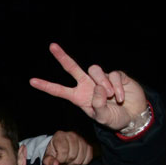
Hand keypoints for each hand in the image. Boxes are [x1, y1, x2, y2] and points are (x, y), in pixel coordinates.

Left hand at [29, 43, 148, 131]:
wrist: (133, 115)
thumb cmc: (114, 118)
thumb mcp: (103, 118)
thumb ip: (98, 105)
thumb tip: (98, 88)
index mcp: (79, 97)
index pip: (59, 90)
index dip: (46, 86)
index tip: (32, 81)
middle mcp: (87, 85)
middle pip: (72, 68)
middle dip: (62, 57)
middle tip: (52, 46)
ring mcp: (101, 78)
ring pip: (95, 70)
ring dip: (104, 84)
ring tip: (112, 96)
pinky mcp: (116, 75)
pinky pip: (113, 75)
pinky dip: (117, 87)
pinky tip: (121, 97)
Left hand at [42, 131, 93, 164]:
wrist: (61, 147)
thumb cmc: (54, 152)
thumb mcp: (47, 156)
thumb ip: (49, 161)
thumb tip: (56, 164)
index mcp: (60, 136)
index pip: (63, 151)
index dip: (60, 159)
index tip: (58, 159)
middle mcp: (72, 135)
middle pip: (73, 155)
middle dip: (67, 162)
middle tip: (64, 160)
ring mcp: (82, 139)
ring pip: (81, 158)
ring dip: (74, 163)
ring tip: (69, 160)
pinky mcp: (89, 145)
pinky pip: (89, 158)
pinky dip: (83, 162)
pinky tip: (76, 160)